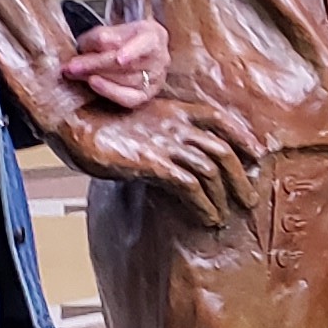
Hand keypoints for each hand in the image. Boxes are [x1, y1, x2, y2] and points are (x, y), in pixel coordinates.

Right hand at [59, 87, 260, 224]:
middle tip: (249, 199)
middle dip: (240, 177)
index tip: (255, 155)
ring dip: (224, 196)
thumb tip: (172, 155)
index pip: (220, 119)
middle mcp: (176, 123)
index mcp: (174, 108)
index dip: (242, 137)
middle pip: (222, 150)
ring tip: (227, 216)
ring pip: (211, 170)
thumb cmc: (98, 120)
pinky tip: (207, 218)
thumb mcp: (139, 120)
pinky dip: (203, 205)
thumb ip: (160, 132)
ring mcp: (165, 142)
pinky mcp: (153, 162)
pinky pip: (189, 186)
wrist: (71, 117)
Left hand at [65, 16, 167, 111]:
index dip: (132, 51)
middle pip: (127, 64)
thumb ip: (100, 36)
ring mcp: (156, 80)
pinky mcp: (146, 96)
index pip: (145, 43)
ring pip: (125, 80)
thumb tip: (84, 48)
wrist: (134, 50)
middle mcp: (160, 58)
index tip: (119, 58)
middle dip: (96, 63)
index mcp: (154, 35)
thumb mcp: (114, 29)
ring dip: (96, 75)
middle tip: (72, 65)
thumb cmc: (123, 38)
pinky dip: (109, 91)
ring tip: (74, 72)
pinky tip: (93, 83)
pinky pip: (128, 98)